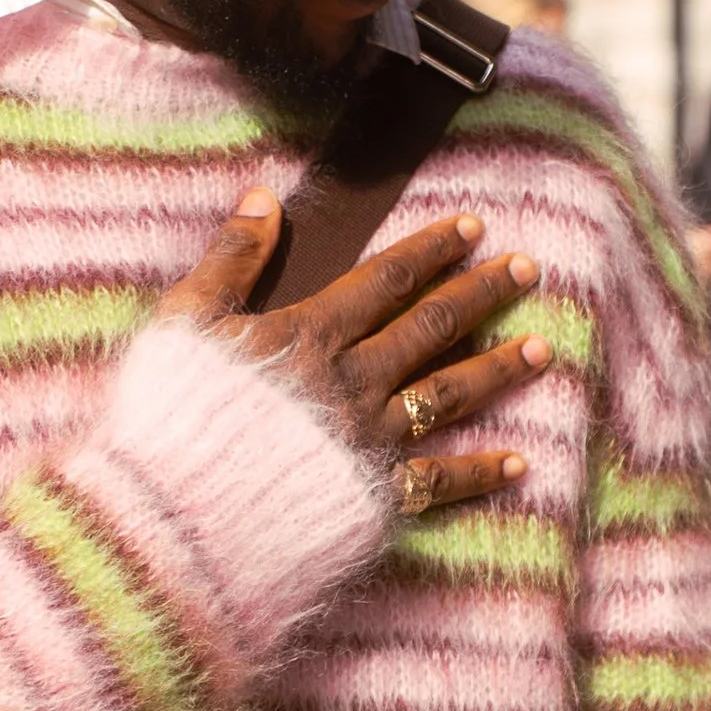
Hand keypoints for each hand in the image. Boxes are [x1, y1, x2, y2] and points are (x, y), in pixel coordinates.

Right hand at [160, 192, 550, 513]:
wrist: (176, 513)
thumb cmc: (171, 415)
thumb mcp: (185, 321)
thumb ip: (229, 258)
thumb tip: (263, 197)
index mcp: (309, 336)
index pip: (386, 280)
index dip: (431, 250)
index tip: (473, 228)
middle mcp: (351, 381)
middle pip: (430, 328)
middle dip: (481, 294)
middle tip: (527, 271)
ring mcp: (367, 440)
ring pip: (447, 395)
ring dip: (497, 370)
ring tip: (540, 350)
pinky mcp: (371, 497)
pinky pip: (437, 482)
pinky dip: (478, 472)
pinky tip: (517, 463)